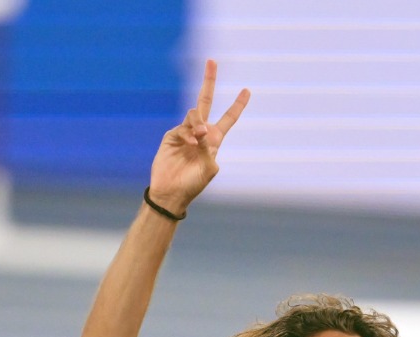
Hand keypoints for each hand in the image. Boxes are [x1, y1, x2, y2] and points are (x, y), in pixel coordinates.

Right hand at [148, 59, 249, 214]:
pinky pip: (183, 127)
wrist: (172, 192)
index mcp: (214, 140)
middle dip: (209, 81)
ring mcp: (185, 132)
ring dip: (198, 124)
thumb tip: (202, 130)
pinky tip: (191, 144)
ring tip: (198, 139)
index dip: (237, 105)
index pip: (228, 118)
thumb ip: (209, 149)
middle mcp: (200, 132)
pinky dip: (188, 134)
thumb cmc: (193, 184)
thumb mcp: (209, 168)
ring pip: (194, 115)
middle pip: (205, 102)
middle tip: (212, 61)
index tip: (247, 90)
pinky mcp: (172, 136)